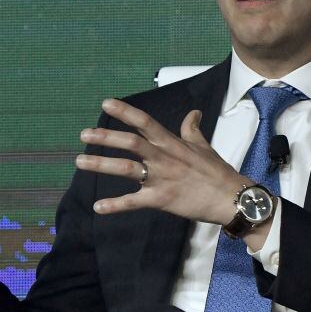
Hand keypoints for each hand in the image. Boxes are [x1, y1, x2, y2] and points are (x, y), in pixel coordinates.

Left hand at [76, 99, 245, 225]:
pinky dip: (115, 206)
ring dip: (101, 164)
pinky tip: (98, 208)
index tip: (106, 103)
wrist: (230, 198)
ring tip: (80, 162)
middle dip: (105, 137)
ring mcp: (161, 179)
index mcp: (172, 143)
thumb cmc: (217, 172)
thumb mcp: (204, 146)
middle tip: (83, 134)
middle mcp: (163, 158)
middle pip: (130, 143)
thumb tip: (194, 112)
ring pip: (125, 168)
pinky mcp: (161, 199)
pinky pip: (133, 202)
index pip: (145, 122)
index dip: (125, 112)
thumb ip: (192, 129)